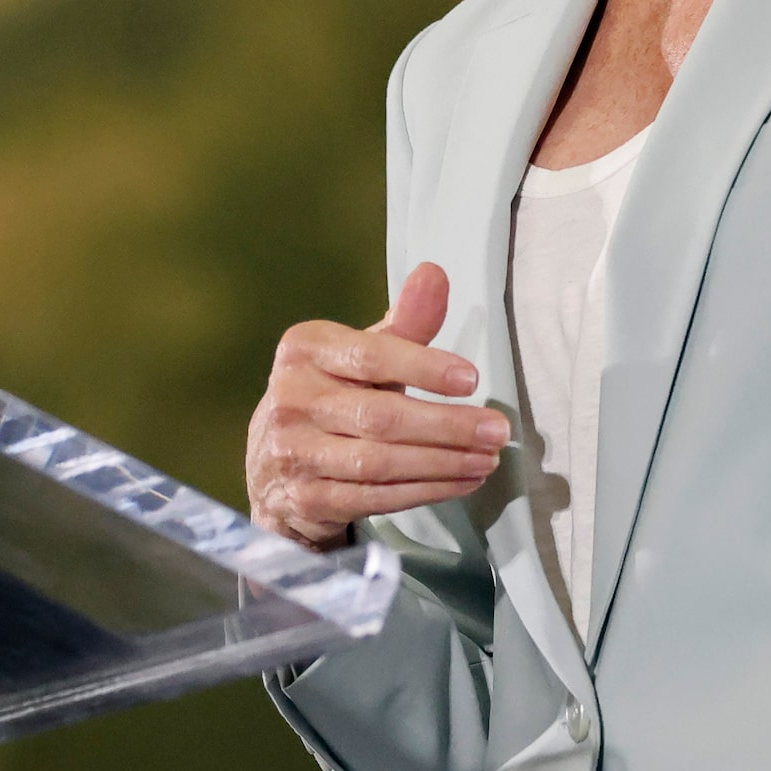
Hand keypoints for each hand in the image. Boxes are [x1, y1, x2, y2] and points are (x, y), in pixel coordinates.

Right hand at [246, 262, 510, 551]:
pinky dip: (424, 491)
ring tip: (488, 459)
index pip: (370, 357)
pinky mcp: (306, 497)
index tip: (472, 379)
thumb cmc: (332, 394)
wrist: (273, 463)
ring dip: (443, 463)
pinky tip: (462, 482)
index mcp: (304, 350)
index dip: (423, 368)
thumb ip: (404, 322)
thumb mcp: (360, 353)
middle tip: (497, 431)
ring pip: (380, 463)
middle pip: (379, 416)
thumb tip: (435, 273)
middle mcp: (292, 399)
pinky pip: (374, 497)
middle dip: (447, 426)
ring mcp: (294, 453)